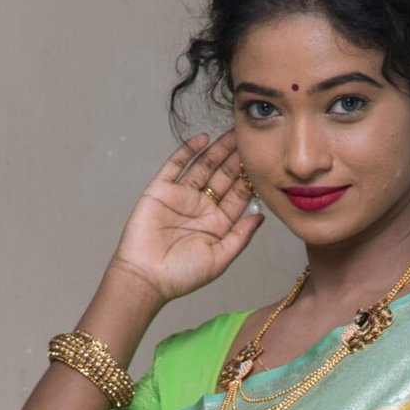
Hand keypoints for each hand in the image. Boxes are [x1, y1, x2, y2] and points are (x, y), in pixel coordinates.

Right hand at [110, 129, 263, 306]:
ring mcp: (181, 196)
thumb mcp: (220, 258)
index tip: (263, 163)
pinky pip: (176, 165)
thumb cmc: (181, 275)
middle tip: (250, 139)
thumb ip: (241, 236)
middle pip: (223, 177)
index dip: (249, 179)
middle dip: (236, 159)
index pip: (237, 196)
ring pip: (203, 167)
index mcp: (217, 224)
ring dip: (218, 150)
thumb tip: (261, 216)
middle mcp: (201, 207)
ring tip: (233, 133)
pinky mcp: (161, 190)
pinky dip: (188, 150)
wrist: (146, 276)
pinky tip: (203, 139)